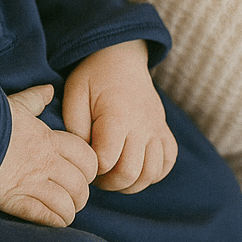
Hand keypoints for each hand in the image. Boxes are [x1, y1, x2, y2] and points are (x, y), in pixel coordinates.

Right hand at [0, 83, 98, 225]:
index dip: (89, 169)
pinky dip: (55, 221)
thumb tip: (48, 89)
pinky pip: (46, 216)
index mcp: (49, 140)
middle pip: (80, 185)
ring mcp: (32, 183)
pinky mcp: (15, 200)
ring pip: (67, 203)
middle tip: (74, 197)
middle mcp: (46, 162)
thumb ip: (35, 99)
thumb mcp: (17, 104)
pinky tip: (54, 221)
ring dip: (69, 210)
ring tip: (64, 211)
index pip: (87, 158)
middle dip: (81, 195)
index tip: (81, 172)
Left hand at [62, 41, 176, 193]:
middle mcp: (142, 125)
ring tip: (113, 175)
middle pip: (130, 174)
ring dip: (130, 184)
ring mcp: (157, 129)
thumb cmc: (93, 77)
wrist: (121, 57)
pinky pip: (167, 163)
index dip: (91, 169)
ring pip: (151, 174)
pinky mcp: (165, 130)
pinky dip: (153, 174)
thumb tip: (84, 156)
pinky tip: (135, 168)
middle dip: (109, 183)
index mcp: (117, 116)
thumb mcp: (74, 94)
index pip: (105, 161)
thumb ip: (75, 127)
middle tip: (95, 175)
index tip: (83, 161)